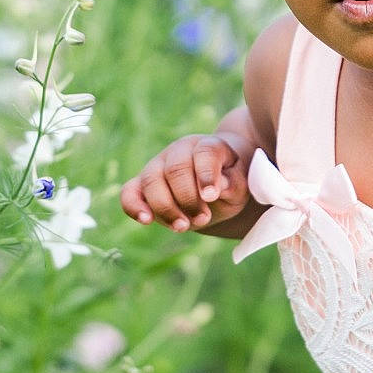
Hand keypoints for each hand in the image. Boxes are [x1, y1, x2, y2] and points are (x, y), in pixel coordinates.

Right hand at [121, 132, 251, 233]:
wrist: (217, 184)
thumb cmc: (232, 180)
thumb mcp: (243, 183)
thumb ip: (235, 183)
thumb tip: (219, 187)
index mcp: (207, 145)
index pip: (205, 153)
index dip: (207, 174)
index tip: (211, 196)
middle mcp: (179, 151)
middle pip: (176, 169)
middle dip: (188, 198)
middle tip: (203, 219)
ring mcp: (158, 165)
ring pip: (151, 180)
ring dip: (166, 207)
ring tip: (183, 226)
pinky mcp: (143, 184)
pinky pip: (129, 192)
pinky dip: (134, 206)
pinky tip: (146, 220)